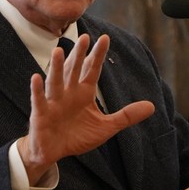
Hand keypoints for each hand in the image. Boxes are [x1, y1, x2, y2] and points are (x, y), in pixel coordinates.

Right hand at [17, 34, 154, 184]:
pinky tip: (36, 77)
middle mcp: (68, 92)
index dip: (98, 55)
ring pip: (55, 81)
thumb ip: (127, 115)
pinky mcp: (41, 113)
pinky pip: (38, 100)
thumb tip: (152, 106)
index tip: (105, 38)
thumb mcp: (106, 126)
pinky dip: (36, 90)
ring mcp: (54, 101)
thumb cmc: (77, 136)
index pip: (92, 70)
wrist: (53, 152)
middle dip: (79, 55)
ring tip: (58, 51)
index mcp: (84, 92)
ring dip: (56, 66)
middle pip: (74, 70)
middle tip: (84, 37)